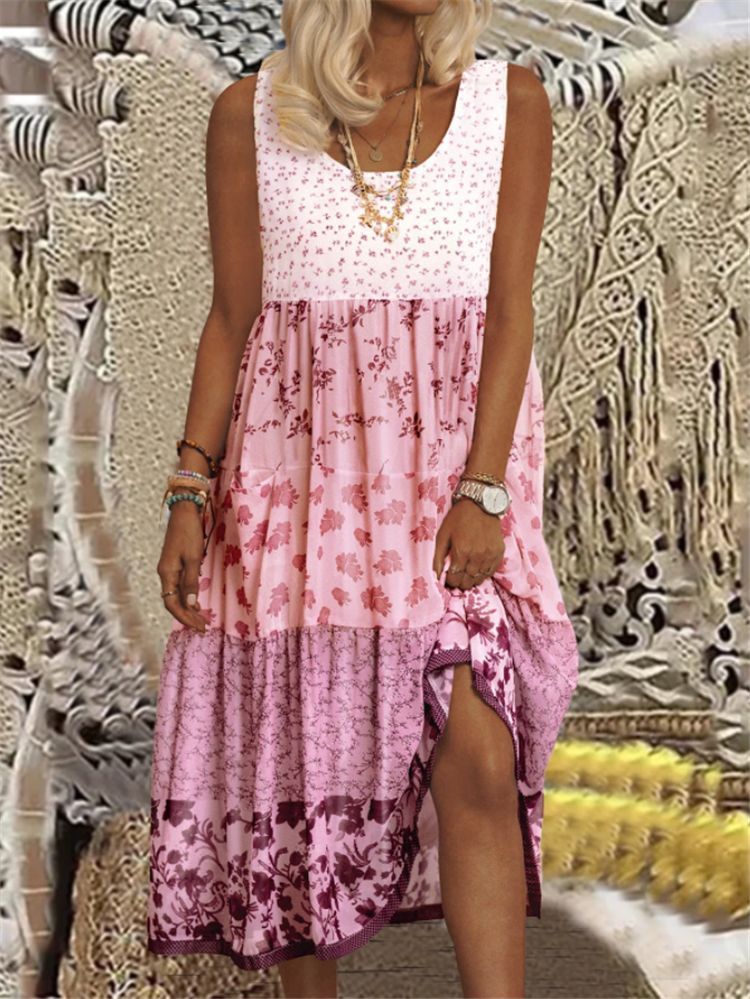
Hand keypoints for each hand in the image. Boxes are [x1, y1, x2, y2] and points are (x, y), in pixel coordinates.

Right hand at [156, 501, 207, 631]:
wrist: (184, 511)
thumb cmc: (189, 533)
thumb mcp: (193, 559)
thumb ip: (190, 582)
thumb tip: (190, 605)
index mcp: (166, 573)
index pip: (171, 604)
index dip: (184, 617)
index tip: (198, 626)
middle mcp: (165, 574)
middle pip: (173, 602)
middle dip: (187, 617)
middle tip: (202, 628)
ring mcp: (168, 569)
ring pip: (175, 595)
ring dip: (188, 608)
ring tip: (201, 620)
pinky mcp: (174, 564)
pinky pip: (178, 586)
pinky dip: (187, 597)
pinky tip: (196, 603)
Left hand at [432, 497, 505, 589]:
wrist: (481, 504)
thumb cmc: (459, 518)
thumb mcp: (443, 535)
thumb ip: (438, 557)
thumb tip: (435, 576)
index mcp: (461, 552)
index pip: (455, 578)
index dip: (449, 580)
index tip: (448, 576)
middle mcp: (477, 556)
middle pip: (467, 582)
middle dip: (460, 581)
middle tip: (456, 574)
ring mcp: (490, 556)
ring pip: (479, 579)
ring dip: (471, 579)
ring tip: (466, 571)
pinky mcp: (499, 553)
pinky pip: (490, 572)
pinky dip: (483, 573)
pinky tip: (477, 567)